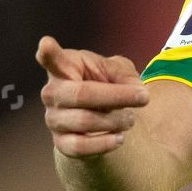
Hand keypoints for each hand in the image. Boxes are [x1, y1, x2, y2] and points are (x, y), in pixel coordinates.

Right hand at [36, 35, 149, 156]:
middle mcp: (53, 93)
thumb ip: (125, 74)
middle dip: (117, 97)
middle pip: (82, 94)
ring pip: (85, 121)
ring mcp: (54, 118)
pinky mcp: (61, 142)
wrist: (99, 118)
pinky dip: (104, 143)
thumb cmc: (105, 85)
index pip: (52, 59)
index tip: (47, 44)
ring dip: (116, 120)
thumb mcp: (119, 71)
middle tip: (144, 98)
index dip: (48, 53)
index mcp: (65, 67)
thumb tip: (135, 90)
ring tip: (130, 118)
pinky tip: (119, 138)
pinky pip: (80, 147)